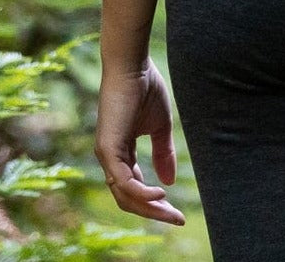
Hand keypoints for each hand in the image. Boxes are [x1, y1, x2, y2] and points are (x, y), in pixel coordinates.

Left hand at [94, 58, 185, 226]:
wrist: (132, 64)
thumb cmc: (145, 88)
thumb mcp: (160, 126)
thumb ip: (164, 153)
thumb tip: (168, 182)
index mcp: (122, 153)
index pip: (135, 189)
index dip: (155, 204)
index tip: (177, 213)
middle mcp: (110, 158)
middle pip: (129, 199)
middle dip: (154, 213)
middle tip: (177, 219)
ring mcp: (106, 155)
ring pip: (124, 196)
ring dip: (149, 208)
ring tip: (171, 212)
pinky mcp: (107, 148)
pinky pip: (122, 182)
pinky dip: (141, 193)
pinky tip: (160, 195)